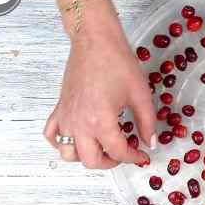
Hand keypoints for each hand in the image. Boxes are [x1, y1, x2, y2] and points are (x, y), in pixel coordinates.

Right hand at [43, 2, 155, 168]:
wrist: (95, 42)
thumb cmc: (118, 63)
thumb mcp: (140, 94)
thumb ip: (147, 122)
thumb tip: (151, 142)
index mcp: (101, 121)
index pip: (118, 151)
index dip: (134, 157)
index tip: (143, 155)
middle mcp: (79, 124)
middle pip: (91, 160)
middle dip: (111, 162)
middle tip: (125, 152)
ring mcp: (65, 118)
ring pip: (68, 153)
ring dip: (86, 156)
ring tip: (104, 146)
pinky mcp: (58, 109)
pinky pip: (52, 135)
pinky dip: (62, 143)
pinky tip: (78, 137)